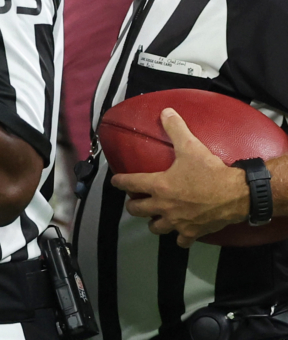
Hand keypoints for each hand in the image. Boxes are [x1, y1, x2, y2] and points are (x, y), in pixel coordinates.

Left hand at [111, 108, 248, 247]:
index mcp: (159, 185)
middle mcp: (163, 206)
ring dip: (153, 221)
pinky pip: (180, 241)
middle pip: (137, 209)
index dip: (119, 181)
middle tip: (136, 199)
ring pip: (155, 227)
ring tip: (155, 216)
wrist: (237, 194)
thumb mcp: (191, 146)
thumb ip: (175, 128)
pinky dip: (179, 238)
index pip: (129, 183)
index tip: (115, 182)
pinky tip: (180, 232)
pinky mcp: (192, 233)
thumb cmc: (210, 171)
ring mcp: (177, 222)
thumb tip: (165, 111)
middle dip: (133, 204)